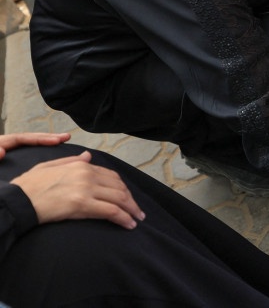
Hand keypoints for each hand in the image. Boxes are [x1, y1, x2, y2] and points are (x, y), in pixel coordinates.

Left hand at [0, 132, 70, 159]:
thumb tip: (1, 152)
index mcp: (1, 142)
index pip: (23, 138)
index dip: (40, 139)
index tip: (56, 141)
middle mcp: (6, 145)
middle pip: (30, 138)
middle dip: (49, 137)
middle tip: (67, 137)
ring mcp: (10, 152)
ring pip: (30, 145)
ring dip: (47, 142)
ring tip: (63, 141)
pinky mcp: (13, 161)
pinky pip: (28, 154)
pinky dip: (40, 151)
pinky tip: (50, 155)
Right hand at [11, 151, 145, 228]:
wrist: (17, 200)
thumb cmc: (30, 185)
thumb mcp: (50, 166)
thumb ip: (72, 160)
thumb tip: (88, 156)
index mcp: (80, 165)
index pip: (111, 176)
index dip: (123, 188)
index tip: (128, 198)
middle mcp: (87, 174)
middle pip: (119, 187)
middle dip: (131, 200)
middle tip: (138, 212)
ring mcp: (86, 189)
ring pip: (119, 198)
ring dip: (132, 210)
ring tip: (137, 219)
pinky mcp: (82, 204)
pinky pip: (111, 211)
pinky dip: (124, 218)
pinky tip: (129, 225)